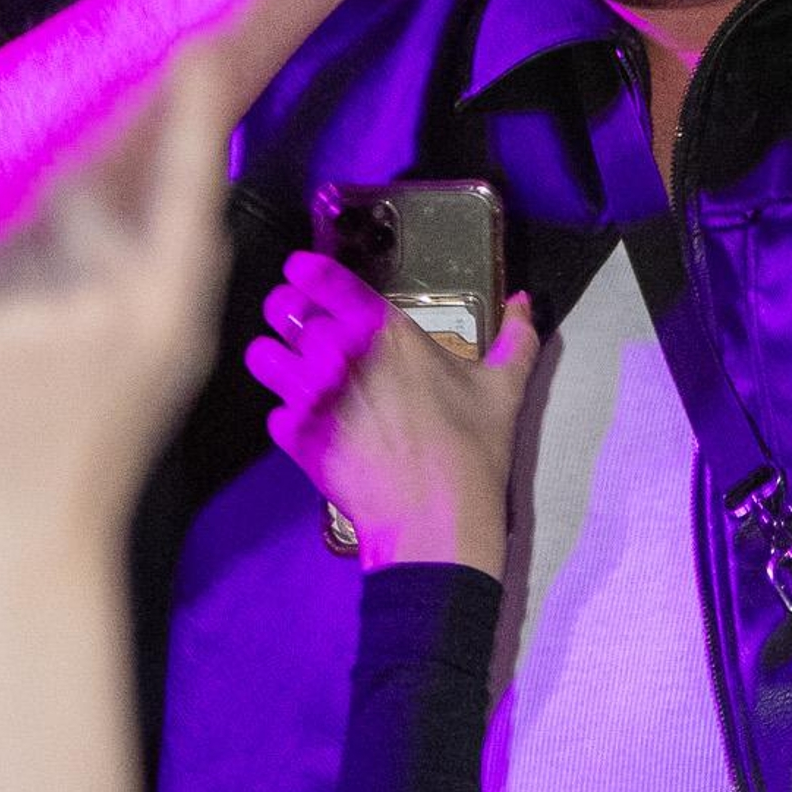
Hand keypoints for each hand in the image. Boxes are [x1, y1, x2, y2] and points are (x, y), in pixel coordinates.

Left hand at [0, 45, 233, 568]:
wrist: (30, 534)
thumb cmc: (108, 437)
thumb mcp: (172, 355)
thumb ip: (169, 267)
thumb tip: (160, 181)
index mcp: (172, 310)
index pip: (185, 189)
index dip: (191, 116)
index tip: (197, 51)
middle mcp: (109, 303)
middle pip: (81, 198)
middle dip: (72, 223)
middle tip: (67, 313)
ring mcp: (33, 314)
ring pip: (21, 238)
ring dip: (22, 275)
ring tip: (28, 362)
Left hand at [247, 251, 538, 578]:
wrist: (435, 524)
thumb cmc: (471, 451)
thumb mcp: (503, 390)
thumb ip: (516, 340)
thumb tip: (523, 302)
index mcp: (388, 336)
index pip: (334, 286)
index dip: (310, 271)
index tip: (298, 267)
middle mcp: (343, 359)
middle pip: (291, 316)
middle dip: (286, 309)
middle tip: (290, 312)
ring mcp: (315, 402)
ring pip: (268, 360)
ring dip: (271, 354)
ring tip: (277, 356)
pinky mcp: (301, 444)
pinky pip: (275, 415)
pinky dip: (284, 413)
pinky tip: (298, 418)